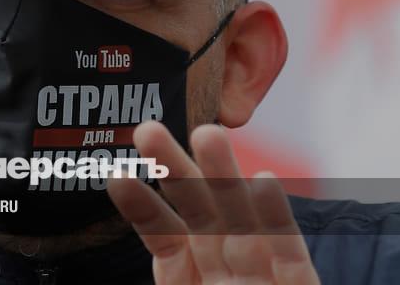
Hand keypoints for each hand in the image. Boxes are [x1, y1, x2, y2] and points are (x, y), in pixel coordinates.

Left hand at [108, 121, 319, 283]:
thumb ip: (171, 280)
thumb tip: (145, 244)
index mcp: (191, 283)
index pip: (164, 238)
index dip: (142, 207)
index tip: (114, 175)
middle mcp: (225, 273)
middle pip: (199, 214)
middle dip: (175, 172)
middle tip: (147, 130)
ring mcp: (262, 278)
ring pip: (240, 220)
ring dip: (223, 177)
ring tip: (206, 133)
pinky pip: (285, 252)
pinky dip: (276, 219)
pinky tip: (264, 182)